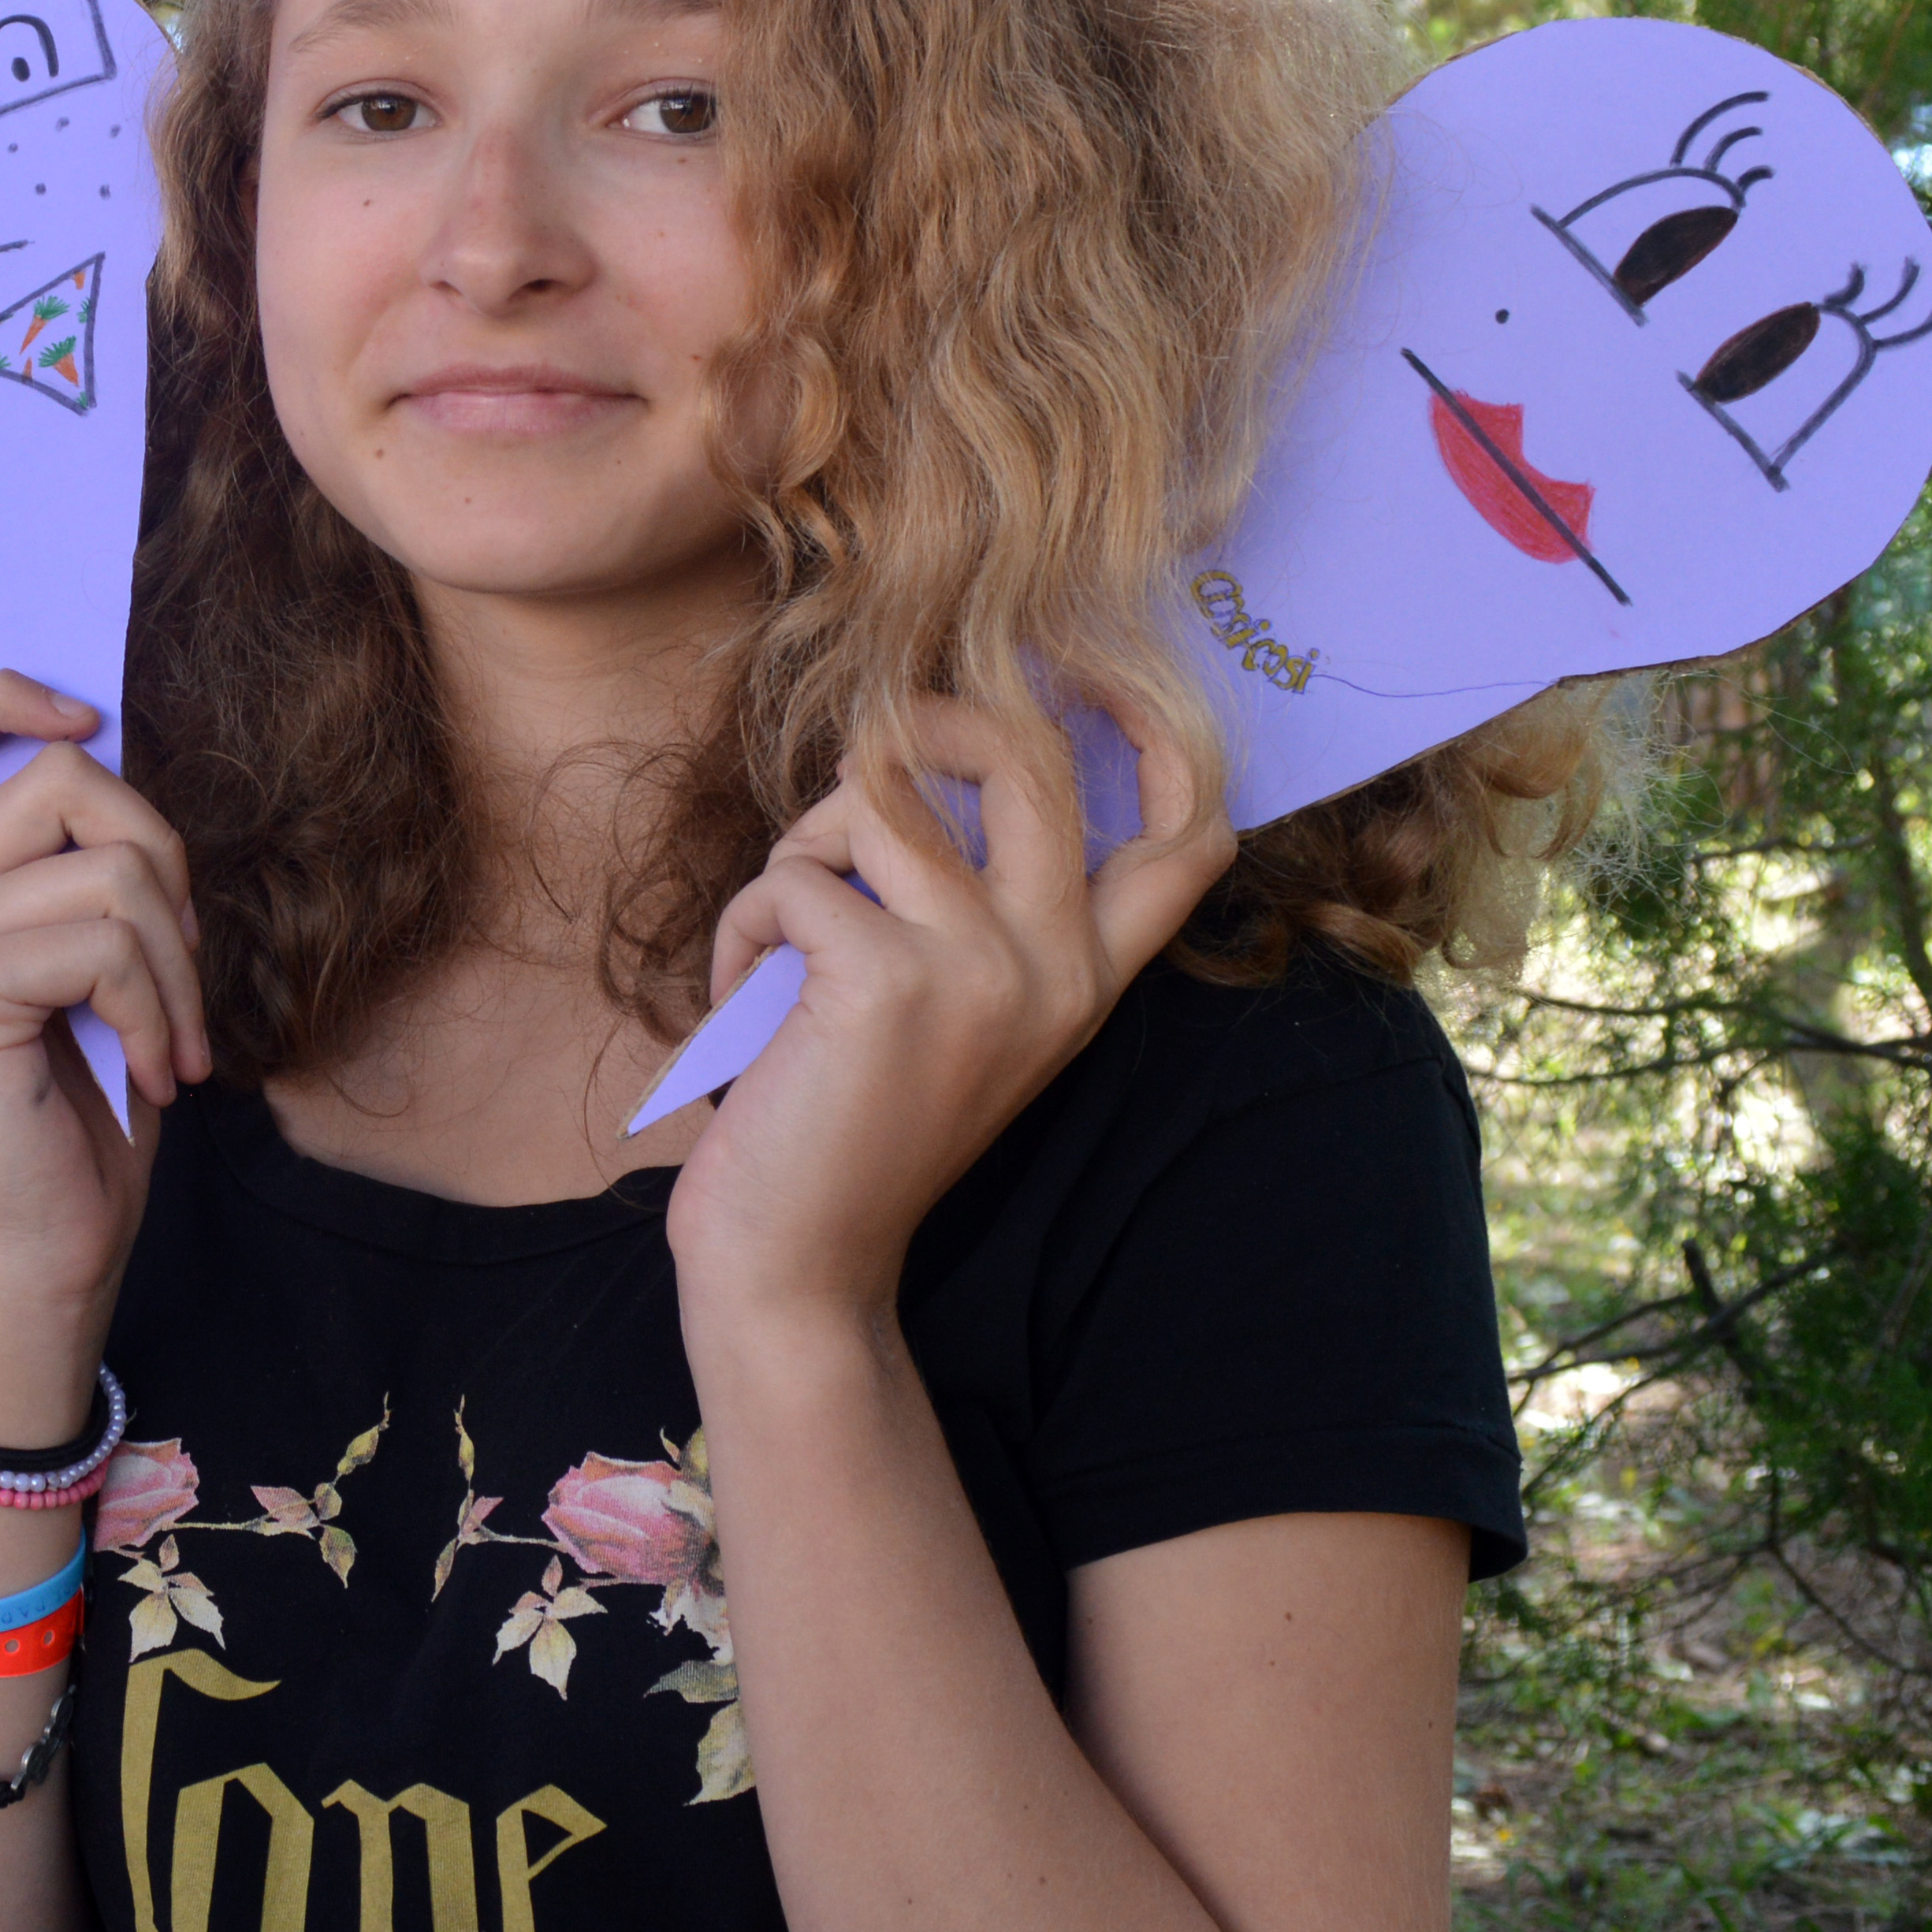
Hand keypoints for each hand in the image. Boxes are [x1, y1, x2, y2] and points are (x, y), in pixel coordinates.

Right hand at [0, 672, 205, 1374]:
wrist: (53, 1245)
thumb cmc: (82, 1107)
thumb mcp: (93, 959)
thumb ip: (83, 862)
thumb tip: (114, 755)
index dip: (7, 692)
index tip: (86, 727)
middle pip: (67, 780)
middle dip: (165, 863)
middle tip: (178, 967)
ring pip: (111, 870)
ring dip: (179, 968)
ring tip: (176, 1043)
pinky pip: (106, 945)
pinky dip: (161, 1011)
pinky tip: (157, 1075)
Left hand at [665, 699, 1231, 1323]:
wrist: (799, 1263)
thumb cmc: (849, 1119)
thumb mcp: (946, 1004)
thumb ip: (967, 898)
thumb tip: (909, 743)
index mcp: (1088, 976)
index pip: (1190, 836)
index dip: (1159, 732)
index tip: (1087, 668)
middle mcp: (1057, 967)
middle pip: (1024, 755)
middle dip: (920, 723)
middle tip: (857, 765)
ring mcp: (982, 970)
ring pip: (875, 802)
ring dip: (800, 852)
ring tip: (776, 939)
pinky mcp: (887, 979)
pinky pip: (792, 878)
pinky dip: (744, 926)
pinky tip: (740, 997)